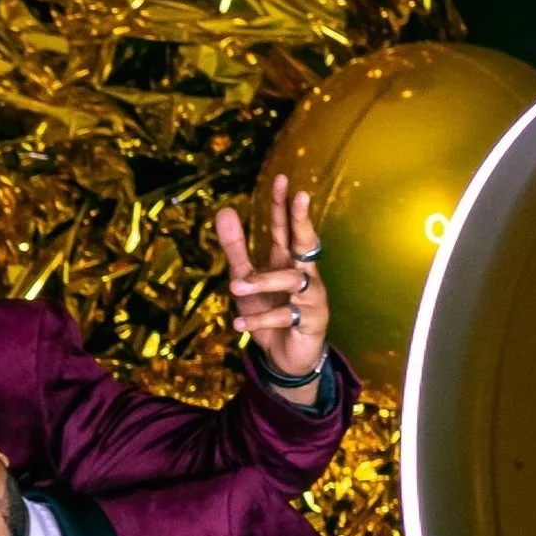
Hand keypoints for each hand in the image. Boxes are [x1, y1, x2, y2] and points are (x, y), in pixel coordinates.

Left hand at [217, 174, 330, 399]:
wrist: (285, 357)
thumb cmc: (268, 311)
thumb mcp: (245, 278)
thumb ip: (236, 247)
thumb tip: (224, 209)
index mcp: (287, 260)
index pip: (286, 227)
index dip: (283, 204)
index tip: (282, 179)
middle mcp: (304, 274)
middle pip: (306, 241)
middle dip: (302, 219)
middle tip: (300, 197)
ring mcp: (311, 298)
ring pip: (293, 280)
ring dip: (263, 281)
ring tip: (234, 286)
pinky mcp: (310, 322)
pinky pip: (285, 317)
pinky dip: (260, 320)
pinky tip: (238, 323)